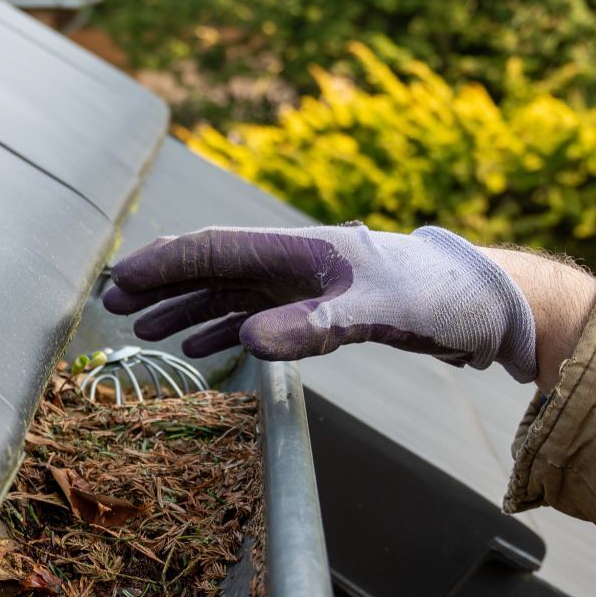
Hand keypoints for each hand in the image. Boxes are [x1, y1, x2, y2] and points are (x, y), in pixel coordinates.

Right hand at [103, 223, 539, 382]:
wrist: (482, 303)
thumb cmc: (436, 296)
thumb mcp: (376, 312)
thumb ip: (311, 326)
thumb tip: (245, 342)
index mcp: (299, 248)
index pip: (213, 250)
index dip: (162, 265)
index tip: (120, 283)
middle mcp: (293, 260)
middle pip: (210, 268)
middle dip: (161, 285)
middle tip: (113, 308)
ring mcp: (304, 284)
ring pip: (228, 292)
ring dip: (186, 309)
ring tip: (144, 330)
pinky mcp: (319, 308)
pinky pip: (256, 315)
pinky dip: (223, 329)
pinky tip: (201, 348)